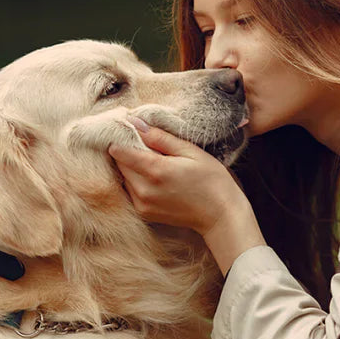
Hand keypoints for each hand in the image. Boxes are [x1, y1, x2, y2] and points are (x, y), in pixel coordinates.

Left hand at [108, 119, 264, 272]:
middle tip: (149, 146)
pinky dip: (137, 182)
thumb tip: (135, 123)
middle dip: (128, 152)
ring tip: (156, 163)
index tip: (131, 131)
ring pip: (124, 177)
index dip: (122, 138)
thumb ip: (160, 138)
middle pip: (120, 164)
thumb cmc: (211, 180)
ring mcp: (142, 204)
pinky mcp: (144, 213)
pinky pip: (130, 191)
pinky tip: (156, 178)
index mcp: (155, 170)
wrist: (219, 215)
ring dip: (133, 168)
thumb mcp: (191, 151)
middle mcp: (144, 190)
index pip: (120, 151)